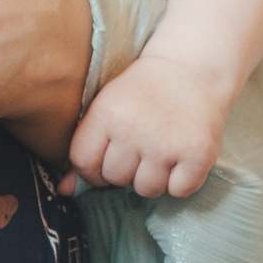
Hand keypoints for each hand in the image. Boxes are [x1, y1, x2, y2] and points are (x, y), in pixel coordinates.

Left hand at [69, 57, 222, 197]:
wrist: (191, 70)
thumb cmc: (142, 93)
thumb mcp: (107, 108)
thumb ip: (85, 148)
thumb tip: (64, 192)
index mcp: (106, 113)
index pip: (84, 162)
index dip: (93, 169)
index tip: (107, 159)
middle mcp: (134, 129)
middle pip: (115, 178)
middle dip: (126, 170)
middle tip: (141, 146)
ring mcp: (166, 143)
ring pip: (146, 190)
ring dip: (153, 177)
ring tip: (161, 150)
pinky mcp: (197, 154)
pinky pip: (179, 191)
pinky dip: (181, 181)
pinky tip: (181, 156)